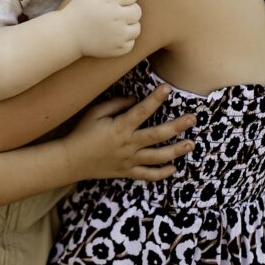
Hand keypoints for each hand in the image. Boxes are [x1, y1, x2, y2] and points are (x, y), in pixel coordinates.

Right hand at [61, 85, 195, 181]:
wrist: (71, 160)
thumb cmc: (82, 133)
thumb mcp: (94, 113)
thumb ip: (115, 104)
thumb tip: (134, 100)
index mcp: (120, 127)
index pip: (142, 111)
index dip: (155, 99)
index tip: (168, 88)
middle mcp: (128, 144)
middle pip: (157, 135)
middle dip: (177, 126)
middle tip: (192, 118)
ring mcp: (129, 160)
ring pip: (158, 157)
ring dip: (176, 150)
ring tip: (191, 144)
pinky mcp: (127, 172)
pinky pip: (148, 175)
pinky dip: (161, 173)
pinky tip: (173, 168)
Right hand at [62, 0, 140, 58]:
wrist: (68, 34)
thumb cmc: (81, 9)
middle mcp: (115, 16)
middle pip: (137, 10)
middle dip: (127, 10)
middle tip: (113, 13)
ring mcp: (118, 34)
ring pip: (137, 27)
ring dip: (127, 26)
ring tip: (112, 25)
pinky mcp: (119, 48)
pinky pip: (131, 42)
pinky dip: (123, 40)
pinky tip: (110, 37)